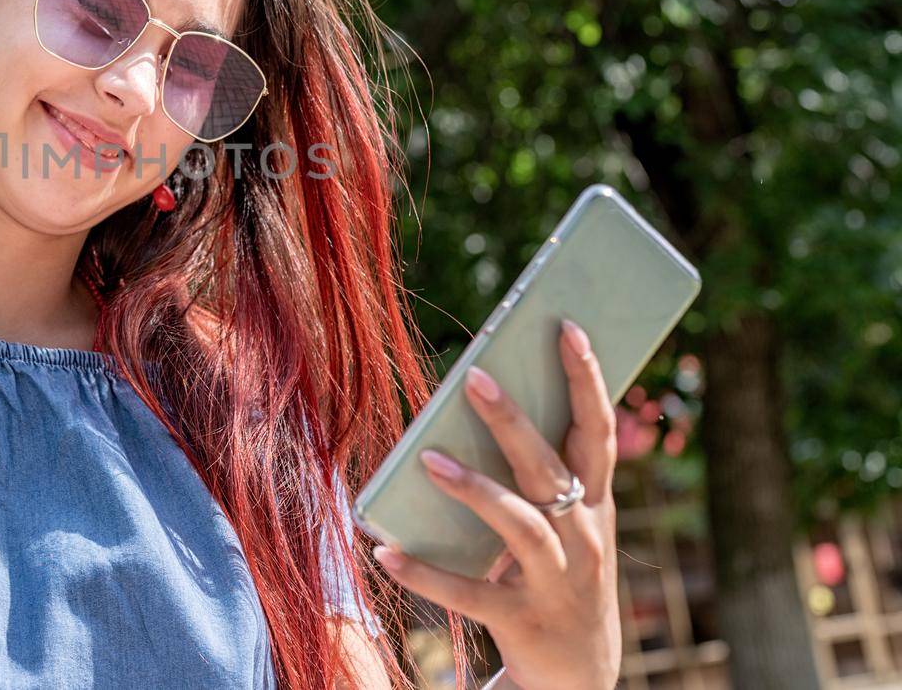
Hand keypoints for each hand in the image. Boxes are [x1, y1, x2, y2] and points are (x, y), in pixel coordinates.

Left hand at [369, 320, 620, 689]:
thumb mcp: (565, 521)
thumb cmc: (560, 573)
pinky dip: (427, 573)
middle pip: (550, 468)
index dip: (586, 377)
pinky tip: (385, 551)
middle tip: (473, 376)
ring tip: (429, 459)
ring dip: (474, 490)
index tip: (566, 326)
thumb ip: (538, 470)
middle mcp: (583, 537)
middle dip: (512, 421)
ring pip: (519, 526)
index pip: (596, 430)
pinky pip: (470, 594)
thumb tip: (484, 394)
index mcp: (594, 503)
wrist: (581, 677)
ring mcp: (556, 581)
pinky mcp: (523, 620)